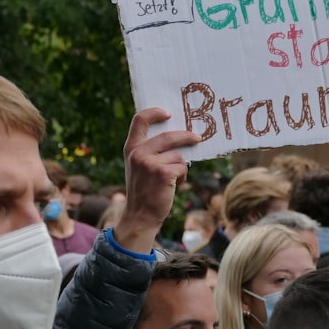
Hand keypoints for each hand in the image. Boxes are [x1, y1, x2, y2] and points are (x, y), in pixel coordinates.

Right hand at [112, 107, 200, 252]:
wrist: (140, 215)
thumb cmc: (145, 189)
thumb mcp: (140, 166)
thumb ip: (150, 150)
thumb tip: (179, 134)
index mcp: (131, 148)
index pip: (140, 119)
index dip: (155, 112)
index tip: (169, 113)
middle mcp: (138, 153)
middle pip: (169, 135)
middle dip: (187, 137)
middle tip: (198, 138)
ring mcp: (149, 162)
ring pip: (179, 155)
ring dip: (181, 166)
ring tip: (173, 178)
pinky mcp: (163, 173)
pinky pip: (183, 167)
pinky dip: (183, 176)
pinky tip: (174, 185)